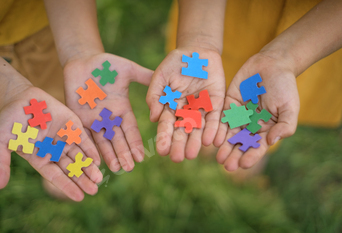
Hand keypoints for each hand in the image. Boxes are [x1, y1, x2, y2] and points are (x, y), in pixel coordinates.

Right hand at [0, 87, 102, 200]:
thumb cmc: (9, 120)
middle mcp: (54, 151)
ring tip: (99, 178)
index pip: (56, 176)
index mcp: (40, 158)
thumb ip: (2, 162)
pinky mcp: (73, 126)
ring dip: (89, 167)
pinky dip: (91, 149)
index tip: (80, 197)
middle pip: (70, 169)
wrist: (20, 97)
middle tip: (94, 190)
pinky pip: (83, 140)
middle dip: (82, 180)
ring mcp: (65, 139)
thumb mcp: (2, 141)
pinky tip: (98, 159)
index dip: (67, 186)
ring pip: (79, 156)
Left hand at [63, 53, 152, 171]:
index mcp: (122, 109)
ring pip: (101, 140)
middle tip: (129, 168)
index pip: (130, 129)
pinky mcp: (77, 117)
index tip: (141, 156)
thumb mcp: (128, 70)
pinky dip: (88, 146)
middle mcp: (108, 117)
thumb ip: (144, 78)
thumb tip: (166, 84)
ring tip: (115, 168)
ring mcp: (93, 119)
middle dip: (123, 153)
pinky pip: (83, 134)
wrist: (82, 60)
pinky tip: (93, 159)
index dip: (135, 143)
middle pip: (117, 139)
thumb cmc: (106, 64)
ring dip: (108, 154)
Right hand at [146, 47, 225, 161]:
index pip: (167, 125)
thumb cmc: (176, 62)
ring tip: (192, 154)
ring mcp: (202, 109)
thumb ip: (155, 94)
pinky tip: (211, 142)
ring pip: (199, 128)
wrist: (198, 51)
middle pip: (183, 131)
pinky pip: (217, 119)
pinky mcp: (217, 103)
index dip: (164, 137)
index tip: (161, 150)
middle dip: (180, 144)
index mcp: (171, 106)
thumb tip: (153, 118)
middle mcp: (186, 111)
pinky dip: (214, 130)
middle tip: (177, 158)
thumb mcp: (161, 75)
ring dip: (196, 141)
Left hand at [214, 52, 299, 170]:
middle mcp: (250, 125)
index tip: (244, 164)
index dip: (251, 156)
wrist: (272, 64)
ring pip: (229, 134)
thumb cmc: (284, 86)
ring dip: (224, 146)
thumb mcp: (289, 107)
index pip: (258, 146)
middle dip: (234, 154)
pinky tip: (214, 138)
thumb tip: (272, 141)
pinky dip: (218, 129)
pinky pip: (222, 119)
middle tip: (227, 165)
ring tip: (219, 157)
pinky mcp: (228, 105)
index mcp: (266, 129)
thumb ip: (284, 126)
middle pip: (241, 143)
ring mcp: (239, 115)